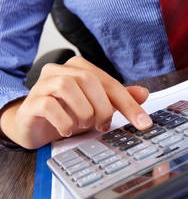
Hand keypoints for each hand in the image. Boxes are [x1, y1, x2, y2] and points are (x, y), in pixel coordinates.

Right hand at [0, 56, 152, 148]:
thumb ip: (118, 99)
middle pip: (90, 80)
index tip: (143, 123)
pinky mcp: (31, 101)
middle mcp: (60, 70)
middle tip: (103, 125)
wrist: (34, 125)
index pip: (110, 83)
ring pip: (68, 87)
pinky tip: (67, 130)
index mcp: (79, 68)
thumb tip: (144, 93)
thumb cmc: (67, 113)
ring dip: (83, 112)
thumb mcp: (96, 107)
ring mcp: (42, 84)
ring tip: (84, 125)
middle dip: (103, 108)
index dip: (129, 104)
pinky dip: (64, 122)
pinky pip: (49, 105)